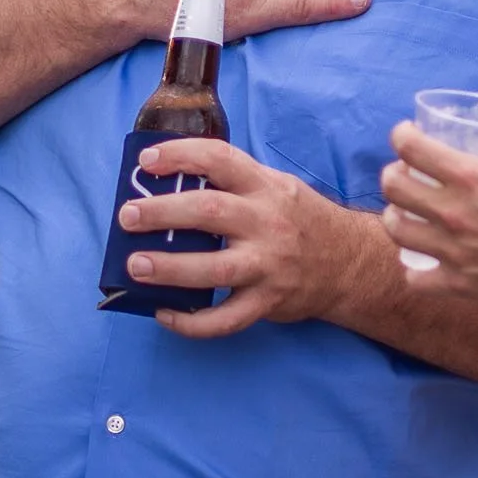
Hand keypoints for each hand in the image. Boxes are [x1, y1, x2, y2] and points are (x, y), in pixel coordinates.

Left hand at [116, 138, 359, 336]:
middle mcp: (268, 223)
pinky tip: (164, 313)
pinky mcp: (268, 302)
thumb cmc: (300, 220)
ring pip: (215, 269)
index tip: (147, 159)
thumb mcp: (276, 188)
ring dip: (170, 267)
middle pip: (210, 213)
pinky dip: (191, 321)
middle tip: (128, 216)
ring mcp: (269, 265)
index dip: (181, 155)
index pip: (220, 159)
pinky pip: (226, 319)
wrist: (350, 263)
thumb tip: (167, 185)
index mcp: (265, 187)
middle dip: (163, 212)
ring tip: (135, 266)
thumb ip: (234, 184)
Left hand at [379, 123, 477, 318]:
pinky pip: (415, 278)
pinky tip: (423, 260)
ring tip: (404, 214)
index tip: (405, 135)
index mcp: (474, 177)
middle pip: (393, 187)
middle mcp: (454, 213)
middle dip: (392, 175)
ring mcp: (454, 252)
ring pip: (395, 230)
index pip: (412, 148)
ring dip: (395, 217)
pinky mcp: (461, 284)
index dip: (402, 135)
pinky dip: (414, 268)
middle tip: (403, 175)